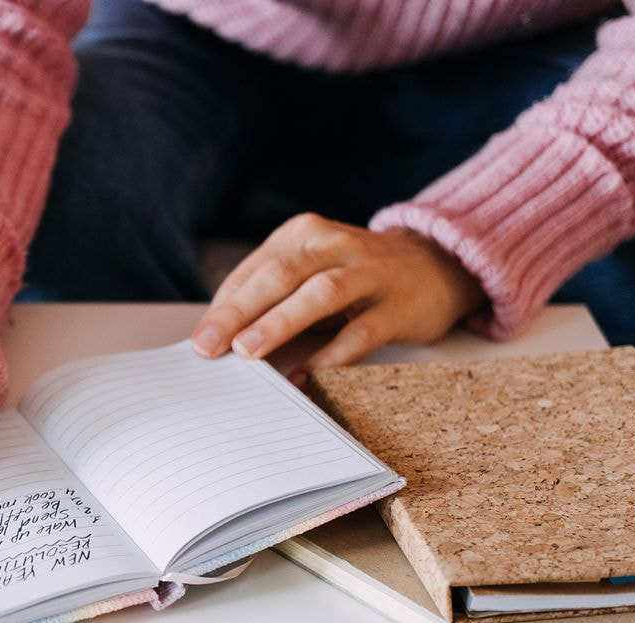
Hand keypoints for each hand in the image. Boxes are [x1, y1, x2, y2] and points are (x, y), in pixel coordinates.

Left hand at [190, 213, 486, 384]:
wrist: (437, 264)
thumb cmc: (354, 274)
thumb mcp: (310, 269)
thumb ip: (270, 294)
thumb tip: (218, 336)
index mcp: (303, 234)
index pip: (254, 270)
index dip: (223, 306)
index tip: (198, 341)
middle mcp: (335, 245)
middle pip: (279, 276)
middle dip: (238, 313)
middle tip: (208, 348)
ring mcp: (370, 273)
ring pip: (319, 294)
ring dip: (279, 323)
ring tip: (247, 352)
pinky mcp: (398, 306)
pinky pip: (361, 332)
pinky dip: (330, 356)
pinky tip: (305, 375)